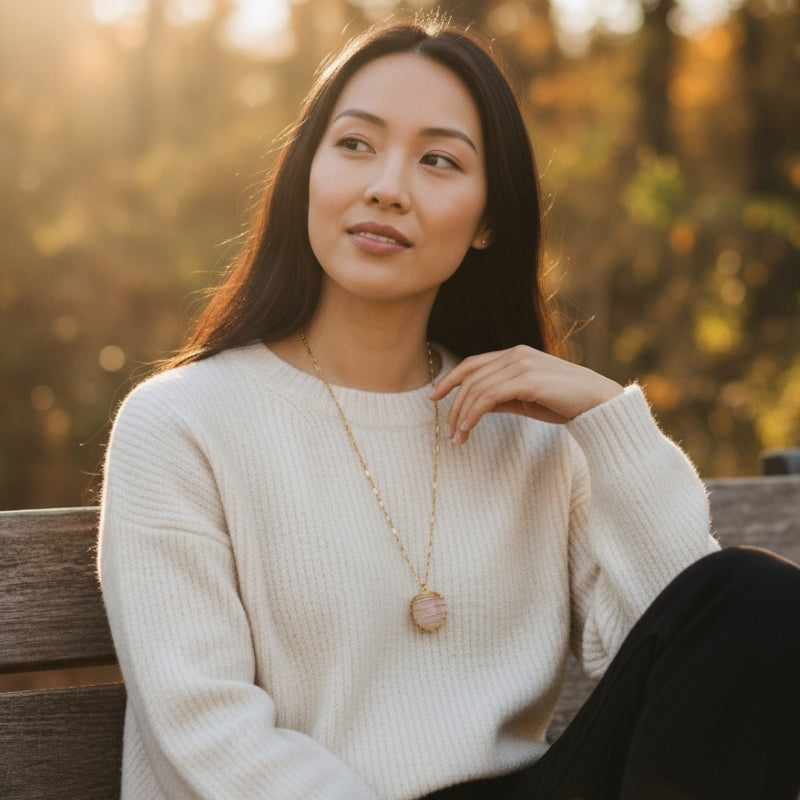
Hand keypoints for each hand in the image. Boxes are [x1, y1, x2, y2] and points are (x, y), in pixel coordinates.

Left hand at [429, 345, 622, 443]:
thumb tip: (475, 407)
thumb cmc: (565, 403)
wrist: (599, 404)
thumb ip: (502, 398)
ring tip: (457, 437)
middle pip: (471, 376)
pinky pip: (489, 396)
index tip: (434, 397)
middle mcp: (516, 354)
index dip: (450, 379)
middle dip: (453, 403)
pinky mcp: (528, 379)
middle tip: (447, 431)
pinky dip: (474, 413)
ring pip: (477, 387)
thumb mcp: (527, 400)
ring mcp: (522, 364)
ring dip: (462, 414)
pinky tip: (468, 429)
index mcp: (515, 354)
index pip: (473, 364)